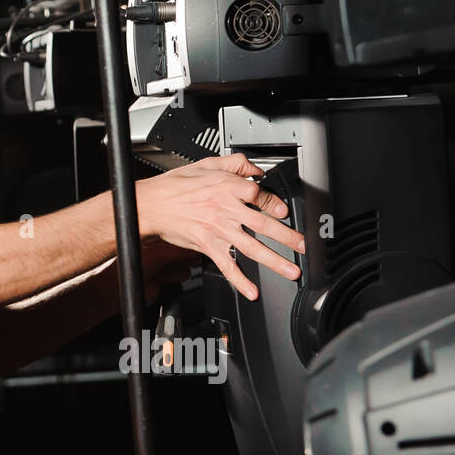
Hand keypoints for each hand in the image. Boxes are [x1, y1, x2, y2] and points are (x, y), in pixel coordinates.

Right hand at [135, 153, 305, 301]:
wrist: (151, 205)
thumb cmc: (175, 186)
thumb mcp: (205, 164)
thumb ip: (235, 163)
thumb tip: (257, 170)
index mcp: (226, 186)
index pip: (258, 195)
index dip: (275, 203)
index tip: (285, 211)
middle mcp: (225, 209)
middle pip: (262, 224)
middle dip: (287, 237)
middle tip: (303, 247)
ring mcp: (217, 229)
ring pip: (251, 247)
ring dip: (274, 261)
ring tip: (291, 271)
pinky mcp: (207, 245)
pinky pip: (227, 265)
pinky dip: (240, 280)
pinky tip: (251, 291)